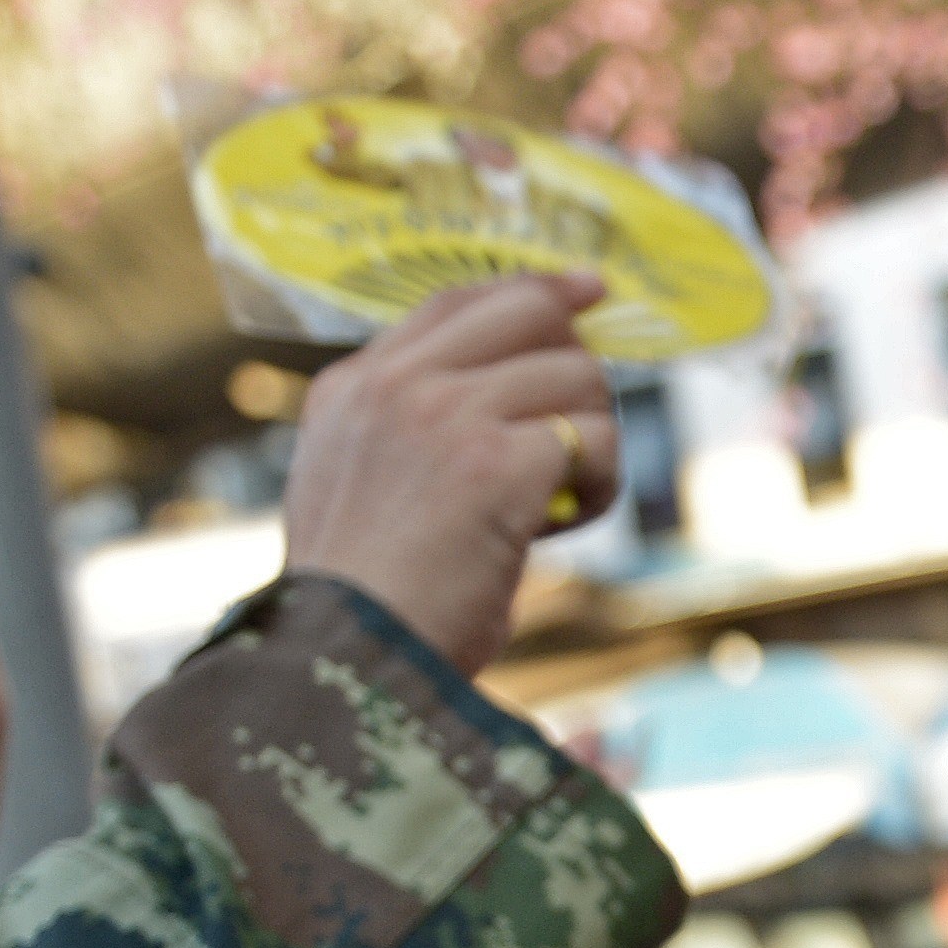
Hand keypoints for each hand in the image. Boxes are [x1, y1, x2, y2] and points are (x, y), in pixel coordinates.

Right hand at [278, 274, 615, 674]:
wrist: (348, 656)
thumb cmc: (362, 602)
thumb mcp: (357, 492)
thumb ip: (404, 437)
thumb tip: (503, 416)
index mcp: (353, 387)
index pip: (455, 302)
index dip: (531, 290)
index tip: (584, 293)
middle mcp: (396, 384)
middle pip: (527, 312)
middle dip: (576, 361)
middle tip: (588, 416)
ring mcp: (444, 413)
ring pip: (578, 376)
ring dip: (591, 440)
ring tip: (558, 501)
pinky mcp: (497, 460)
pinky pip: (595, 440)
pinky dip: (598, 486)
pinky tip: (559, 527)